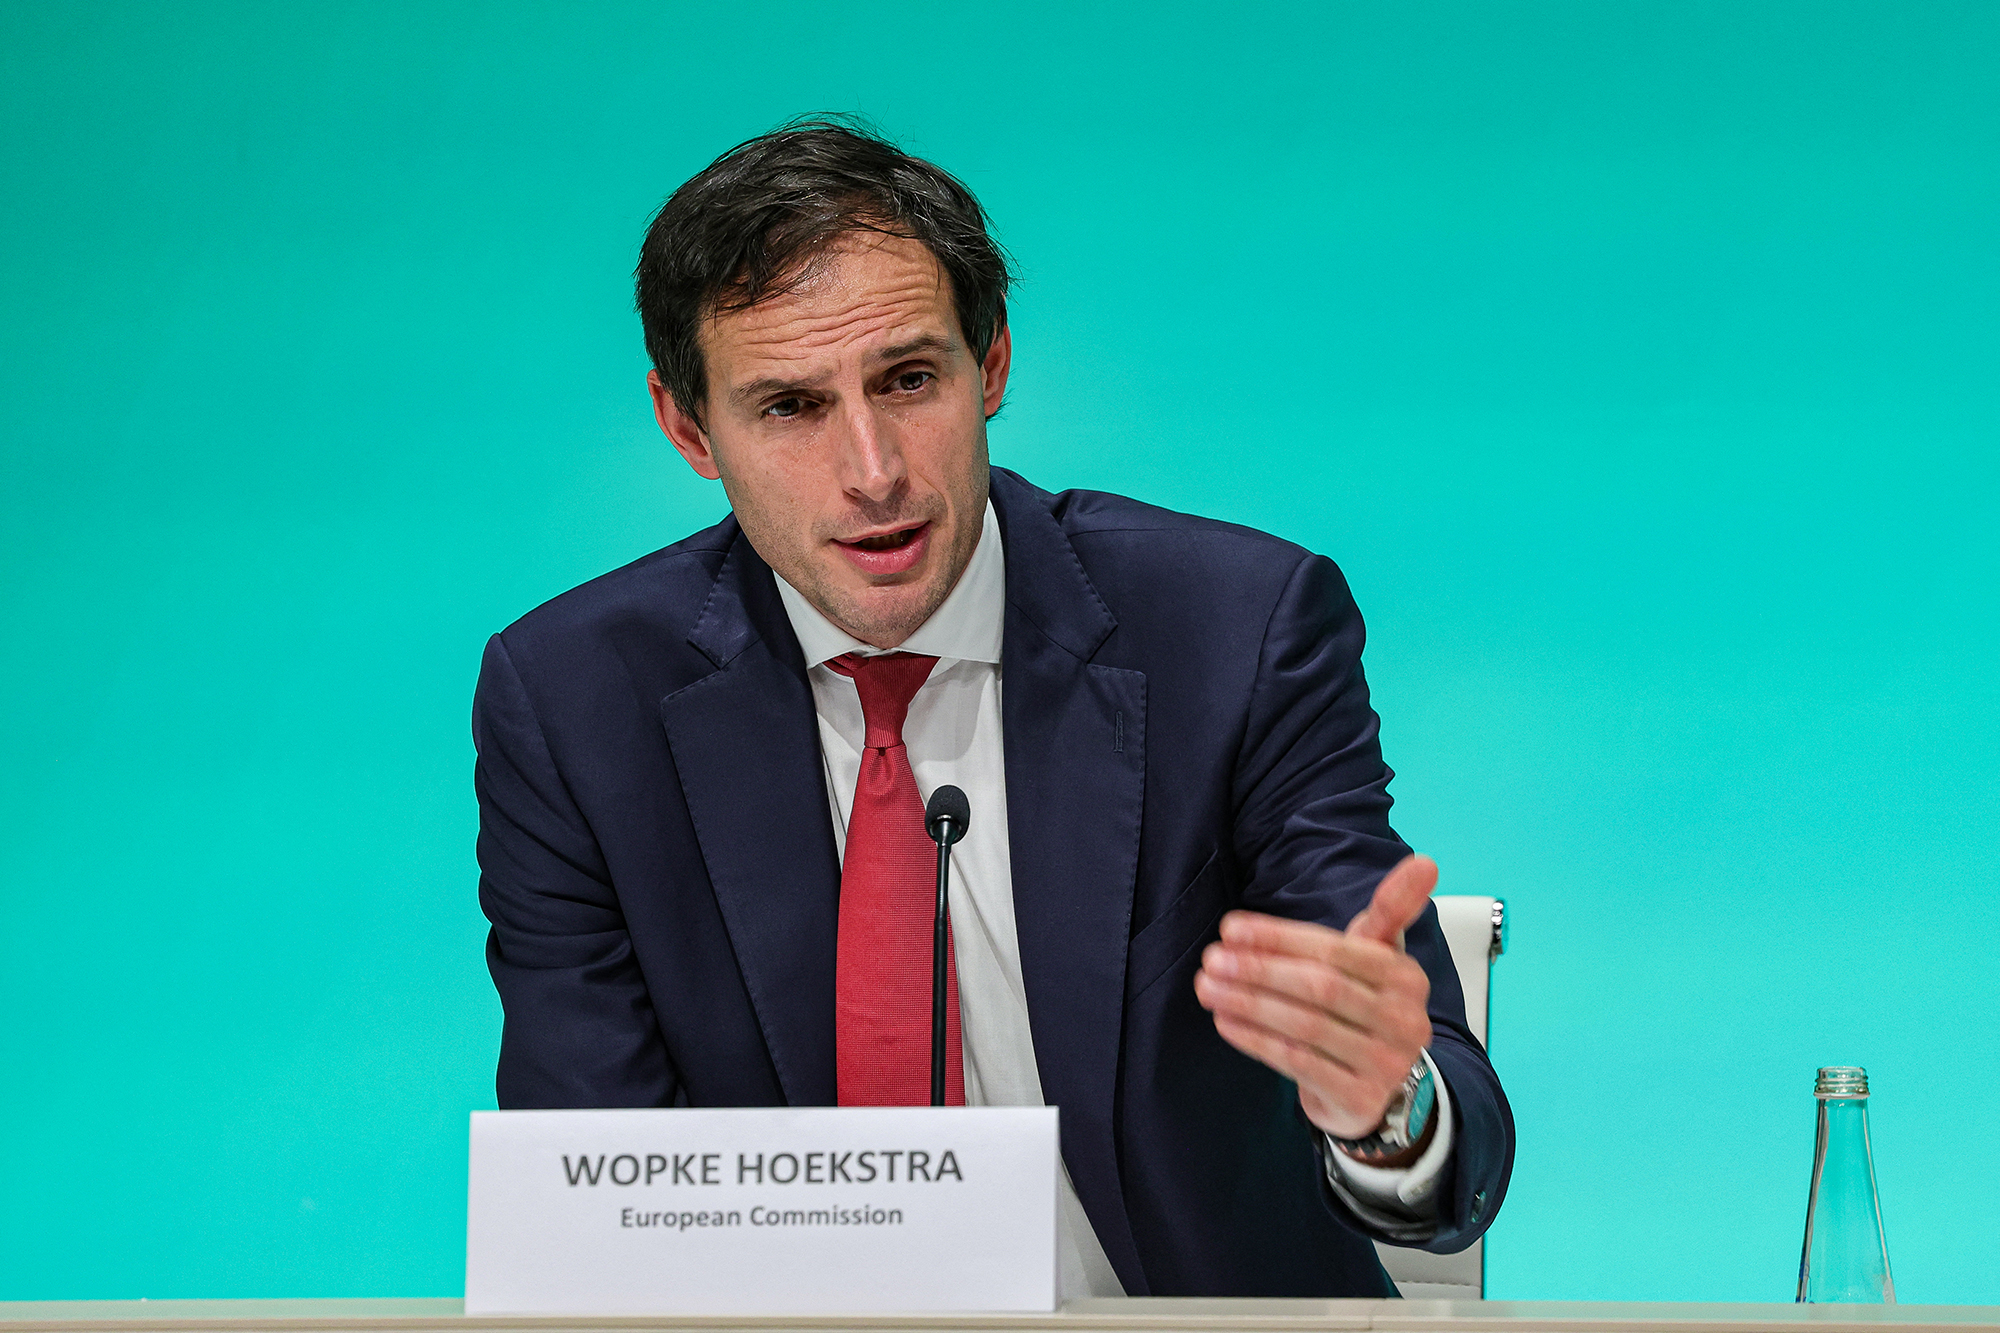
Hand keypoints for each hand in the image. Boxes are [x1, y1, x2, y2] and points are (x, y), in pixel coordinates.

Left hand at [1193, 854, 1437, 1142]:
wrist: (1380, 1090)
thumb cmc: (1367, 1009)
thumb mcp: (1379, 958)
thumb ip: (1390, 910)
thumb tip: (1424, 861)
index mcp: (1406, 977)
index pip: (1336, 951)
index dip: (1281, 938)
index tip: (1231, 928)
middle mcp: (1404, 1020)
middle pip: (1321, 987)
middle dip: (1260, 970)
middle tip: (1212, 957)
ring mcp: (1385, 1062)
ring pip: (1306, 1025)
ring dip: (1249, 1003)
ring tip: (1207, 987)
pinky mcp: (1360, 1098)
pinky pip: (1298, 1063)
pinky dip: (1257, 1041)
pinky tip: (1225, 1022)